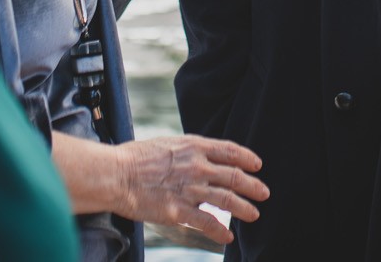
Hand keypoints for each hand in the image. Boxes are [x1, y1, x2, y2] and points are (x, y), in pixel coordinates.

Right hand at [117, 133, 267, 244]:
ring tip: (254, 215)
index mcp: (193, 146)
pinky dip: (220, 231)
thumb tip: (198, 156)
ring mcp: (190, 189)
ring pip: (227, 199)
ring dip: (244, 208)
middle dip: (253, 186)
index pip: (230, 150)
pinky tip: (227, 236)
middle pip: (234, 176)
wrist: (116, 175)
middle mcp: (197, 166)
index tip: (257, 164)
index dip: (247, 158)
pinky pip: (207, 222)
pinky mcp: (179, 211)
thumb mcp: (167, 144)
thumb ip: (186, 151)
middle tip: (264, 193)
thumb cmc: (135, 158)